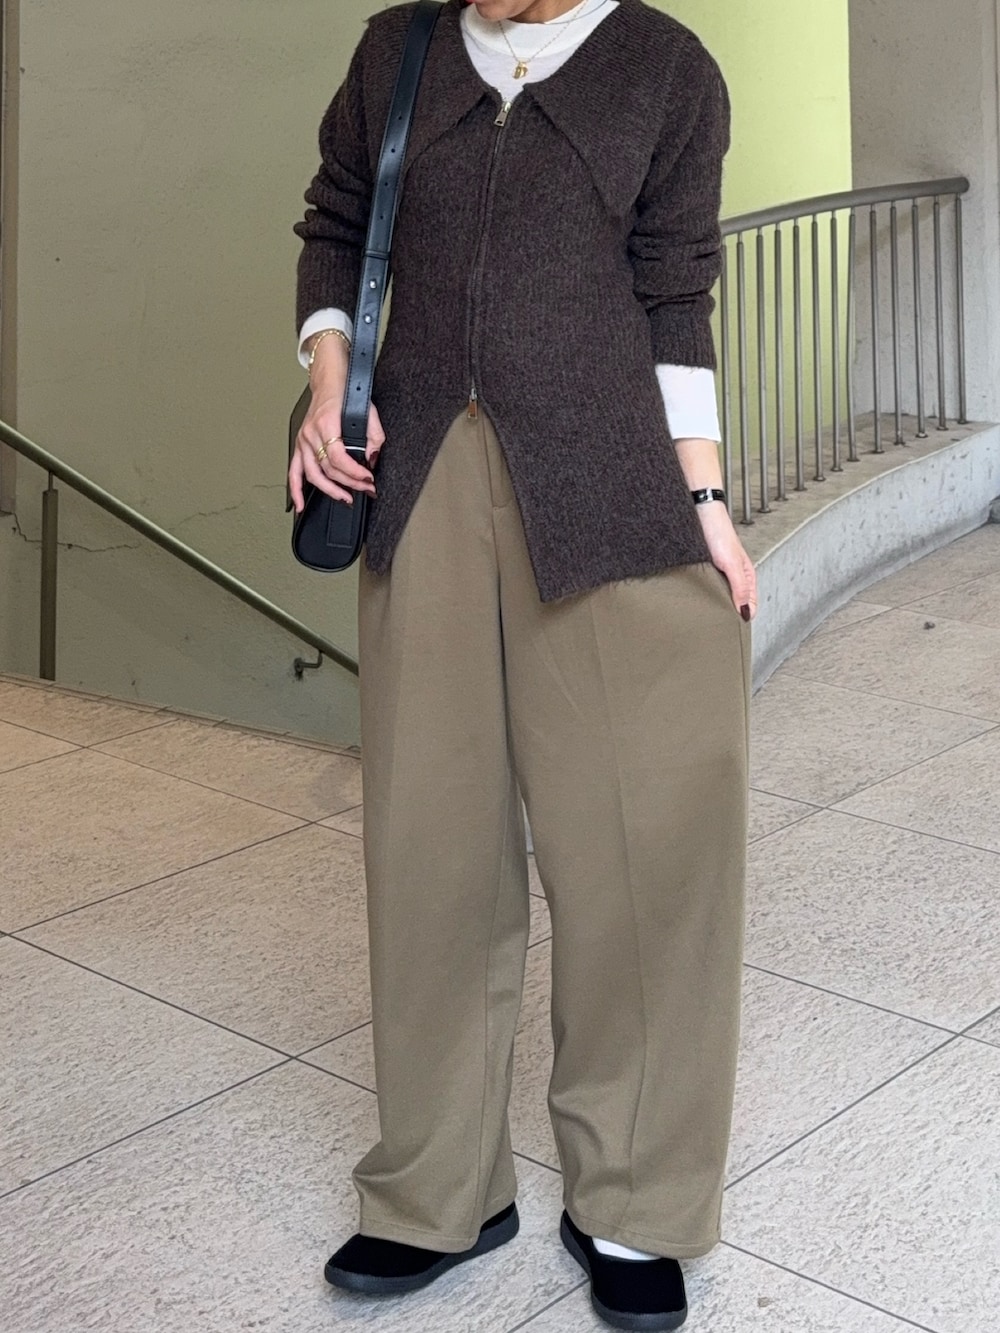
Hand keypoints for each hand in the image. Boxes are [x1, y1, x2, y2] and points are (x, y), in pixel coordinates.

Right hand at [288, 378, 384, 514]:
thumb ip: (374, 436)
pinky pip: (294, 472)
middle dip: (349, 483)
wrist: (329, 382)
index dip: (354, 473)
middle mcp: (311, 434)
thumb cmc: (345, 393)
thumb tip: (372, 458)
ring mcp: (303, 441)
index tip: (368, 478)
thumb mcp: (367, 411)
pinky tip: (300, 504)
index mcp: (327, 424)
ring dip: (330, 490)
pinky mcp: (300, 446)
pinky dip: (296, 490)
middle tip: (365, 489)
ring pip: (312, 474)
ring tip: (345, 498)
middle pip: (327, 469)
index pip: (338, 458)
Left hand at [697, 502, 757, 619]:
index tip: (733, 631)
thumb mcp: (731, 563)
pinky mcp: (707, 569)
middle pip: (735, 603)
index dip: (742, 618)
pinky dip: (705, 596)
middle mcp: (734, 576)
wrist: (699, 512)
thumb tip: (745, 612)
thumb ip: (739, 587)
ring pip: (720, 597)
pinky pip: (708, 588)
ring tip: (708, 617)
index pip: (750, 605)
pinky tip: (699, 600)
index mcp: (746, 575)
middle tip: (718, 628)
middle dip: (728, 615)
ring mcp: (720, 573)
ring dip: (715, 605)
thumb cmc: (717, 531)